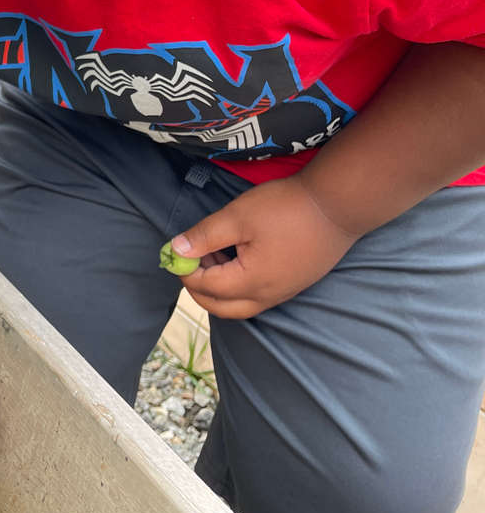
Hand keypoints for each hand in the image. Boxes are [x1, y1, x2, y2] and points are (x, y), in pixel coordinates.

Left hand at [169, 175, 359, 318]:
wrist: (337, 205)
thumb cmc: (285, 208)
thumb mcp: (237, 217)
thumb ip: (204, 236)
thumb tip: (176, 250)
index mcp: (252, 282)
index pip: (207, 288)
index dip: (184, 271)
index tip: (174, 252)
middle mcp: (268, 296)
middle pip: (222, 308)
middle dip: (198, 289)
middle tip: (187, 261)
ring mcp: (284, 292)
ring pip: (240, 305)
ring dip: (218, 288)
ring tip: (210, 254)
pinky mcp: (294, 284)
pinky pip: (258, 296)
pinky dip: (238, 285)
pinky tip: (235, 256)